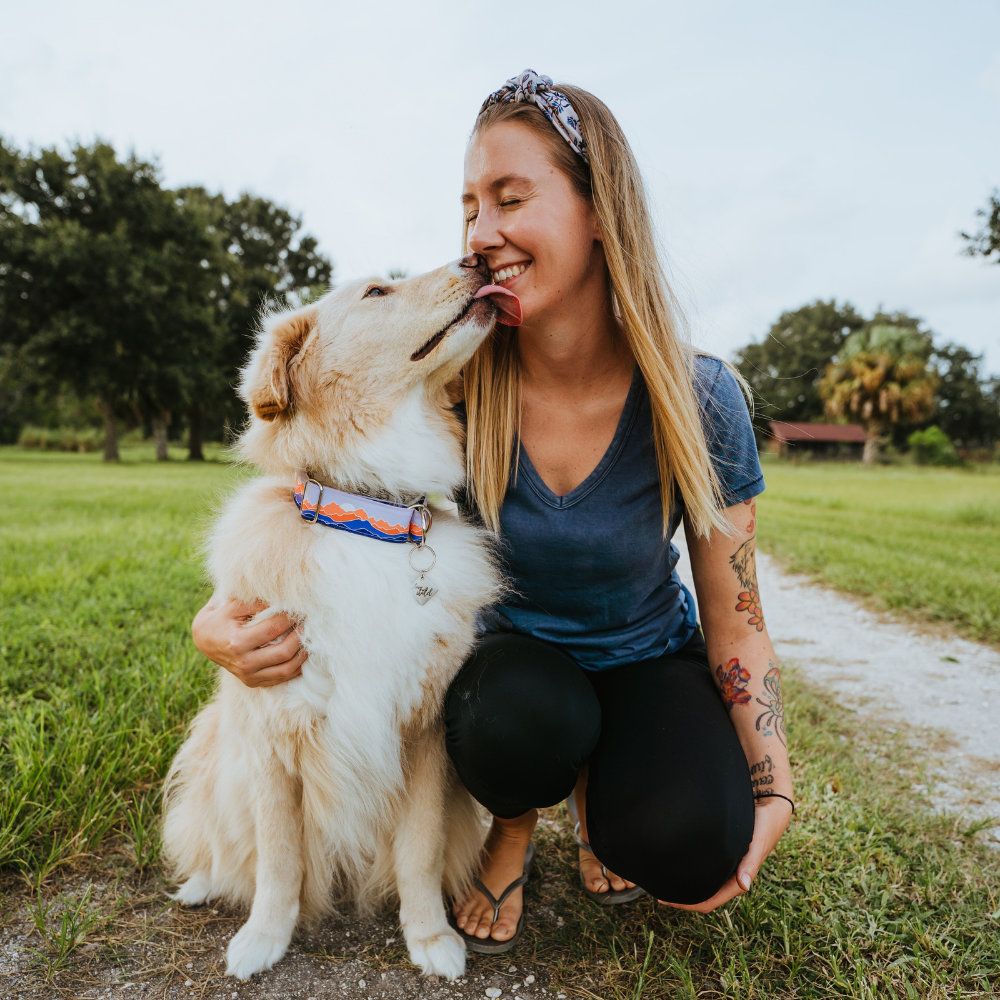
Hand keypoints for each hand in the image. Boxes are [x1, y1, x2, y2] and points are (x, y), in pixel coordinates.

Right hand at [191, 595, 306, 687]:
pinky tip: (304, 651)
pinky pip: (283, 677)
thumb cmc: (219, 617)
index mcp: (237, 643)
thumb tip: (284, 597)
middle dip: (301, 634)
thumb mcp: (231, 605)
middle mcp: (243, 663)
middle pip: (285, 651)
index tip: (301, 606)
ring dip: (304, 652)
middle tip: (310, 621)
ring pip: (287, 668)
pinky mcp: (254, 682)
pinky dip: (298, 665)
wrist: (204, 640)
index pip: (274, 628)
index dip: (291, 616)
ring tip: (311, 636)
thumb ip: (256, 601)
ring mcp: (249, 676)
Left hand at [658, 795, 791, 912]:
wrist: (770, 806)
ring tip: (663, 880)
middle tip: (657, 892)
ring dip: (686, 885)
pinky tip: (677, 863)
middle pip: (703, 895)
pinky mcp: (722, 853)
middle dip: (682, 897)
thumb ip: (750, 863)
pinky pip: (705, 868)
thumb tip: (745, 886)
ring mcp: (726, 865)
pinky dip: (691, 871)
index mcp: (738, 879)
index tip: (667, 901)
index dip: (688, 904)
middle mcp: (731, 875)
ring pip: (703, 883)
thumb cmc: (764, 825)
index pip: (710, 901)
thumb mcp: (757, 843)